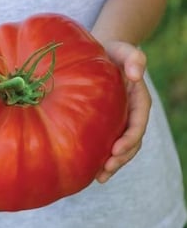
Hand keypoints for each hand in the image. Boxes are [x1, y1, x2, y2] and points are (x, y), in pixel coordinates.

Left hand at [95, 41, 151, 182]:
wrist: (99, 55)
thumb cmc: (110, 52)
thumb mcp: (123, 50)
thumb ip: (134, 57)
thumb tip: (137, 74)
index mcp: (137, 99)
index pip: (138, 123)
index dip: (130, 138)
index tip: (116, 149)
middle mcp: (130, 113)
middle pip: (131, 141)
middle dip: (120, 158)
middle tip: (105, 171)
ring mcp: (119, 120)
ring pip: (120, 147)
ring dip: (112, 163)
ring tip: (99, 177)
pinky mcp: (105, 123)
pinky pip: (106, 142)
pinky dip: (101, 156)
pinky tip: (89, 169)